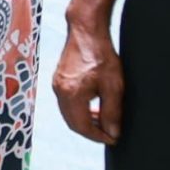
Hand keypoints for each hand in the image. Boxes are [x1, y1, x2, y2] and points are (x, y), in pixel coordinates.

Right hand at [51, 13, 125, 143]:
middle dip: (91, 131)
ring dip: (85, 121)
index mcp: (71, 95)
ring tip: (104, 120)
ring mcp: (56, 85)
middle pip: (72, 122)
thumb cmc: (102, 55)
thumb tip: (112, 133)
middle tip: (109, 134)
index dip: (98, 136)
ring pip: (68, 113)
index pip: (82, 126)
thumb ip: (112, 112)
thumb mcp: (113, 86)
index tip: (113, 139)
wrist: (86, 31)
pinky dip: (79, 110)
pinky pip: (66, 102)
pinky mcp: (58, 79)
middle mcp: (59, 91)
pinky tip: (93, 106)